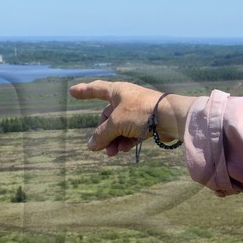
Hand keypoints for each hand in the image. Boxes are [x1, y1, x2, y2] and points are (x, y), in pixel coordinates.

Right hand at [67, 80, 192, 156]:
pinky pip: (130, 133)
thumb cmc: (141, 113)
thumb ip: (101, 134)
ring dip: (113, 140)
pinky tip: (123, 150)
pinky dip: (125, 141)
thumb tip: (91, 145)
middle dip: (103, 133)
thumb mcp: (116, 123)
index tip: (72, 91)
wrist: (170, 118)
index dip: (84, 91)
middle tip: (99, 147)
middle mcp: (126, 100)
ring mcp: (137, 112)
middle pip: (107, 117)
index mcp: (118, 91)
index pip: (96, 89)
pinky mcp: (147, 123)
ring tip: (112, 153)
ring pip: (119, 127)